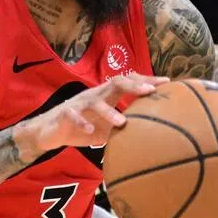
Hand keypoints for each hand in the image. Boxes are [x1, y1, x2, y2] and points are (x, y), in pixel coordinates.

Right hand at [23, 73, 168, 151]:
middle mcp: (95, 95)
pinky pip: (73, 116)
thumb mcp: (108, 128)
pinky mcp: (64, 114)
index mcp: (107, 95)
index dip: (147, 81)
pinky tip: (90, 132)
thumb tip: (152, 136)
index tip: (167, 83)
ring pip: (95, 101)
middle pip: (115, 82)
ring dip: (109, 111)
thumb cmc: (83, 127)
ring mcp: (79, 103)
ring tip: (121, 122)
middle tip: (150, 91)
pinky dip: (82, 123)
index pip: (129, 81)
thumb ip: (126, 127)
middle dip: (133, 85)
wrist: (50, 131)